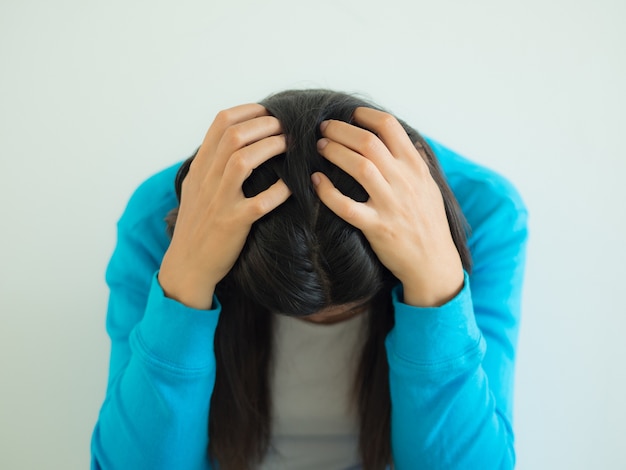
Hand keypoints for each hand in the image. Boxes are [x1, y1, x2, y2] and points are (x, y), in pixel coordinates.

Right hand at [159, 104, 290, 308]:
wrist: (187, 265)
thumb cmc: (198, 225)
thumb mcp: (196, 188)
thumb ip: (212, 163)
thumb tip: (238, 140)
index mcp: (200, 167)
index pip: (220, 123)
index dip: (249, 111)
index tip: (270, 110)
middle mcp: (207, 179)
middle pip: (234, 136)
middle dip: (265, 124)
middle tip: (287, 125)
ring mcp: (219, 201)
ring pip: (242, 161)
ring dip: (271, 147)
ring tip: (291, 144)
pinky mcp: (234, 223)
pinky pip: (260, 202)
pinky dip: (280, 190)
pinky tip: (294, 184)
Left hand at [311, 107, 463, 306]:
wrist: (434, 263)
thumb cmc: (429, 223)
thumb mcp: (430, 187)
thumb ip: (417, 163)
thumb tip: (408, 141)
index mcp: (416, 167)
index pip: (390, 127)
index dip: (365, 116)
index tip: (350, 115)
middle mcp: (404, 181)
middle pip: (368, 142)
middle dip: (341, 130)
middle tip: (324, 128)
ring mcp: (390, 204)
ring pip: (359, 166)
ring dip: (335, 152)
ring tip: (320, 146)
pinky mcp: (376, 227)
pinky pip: (346, 205)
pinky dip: (327, 191)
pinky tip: (316, 180)